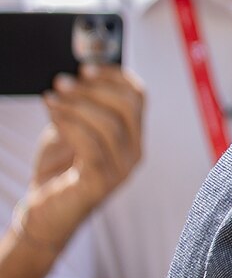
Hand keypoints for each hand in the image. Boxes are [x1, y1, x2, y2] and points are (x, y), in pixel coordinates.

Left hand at [12, 65, 144, 252]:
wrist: (46, 211)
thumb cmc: (59, 171)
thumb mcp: (69, 131)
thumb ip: (78, 109)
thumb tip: (72, 80)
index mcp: (131, 136)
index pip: (138, 97)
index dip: (116, 76)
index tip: (87, 66)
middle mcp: (133, 152)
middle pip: (127, 107)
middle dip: (94, 88)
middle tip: (64, 81)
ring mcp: (121, 169)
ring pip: (110, 124)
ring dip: (77, 105)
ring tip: (52, 98)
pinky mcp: (101, 182)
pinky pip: (91, 145)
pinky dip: (70, 125)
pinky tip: (53, 116)